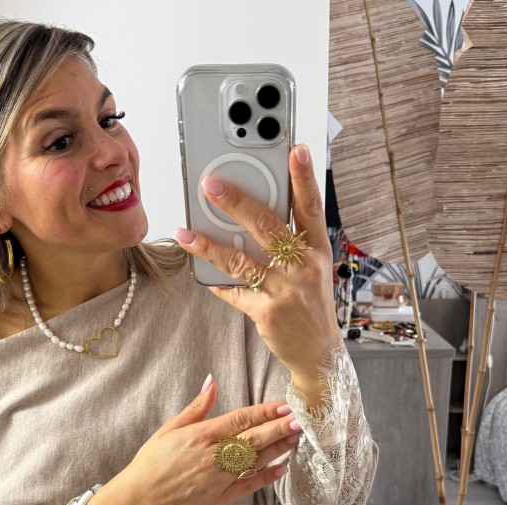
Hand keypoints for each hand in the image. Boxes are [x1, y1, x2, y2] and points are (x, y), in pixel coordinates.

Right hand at [120, 377, 300, 504]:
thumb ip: (197, 406)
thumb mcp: (170, 427)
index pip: (240, 420)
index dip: (264, 412)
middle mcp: (212, 457)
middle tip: (300, 420)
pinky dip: (266, 477)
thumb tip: (212, 381)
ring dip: (277, 449)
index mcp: (201, 436)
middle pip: (253, 439)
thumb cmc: (153, 460)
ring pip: (255, 462)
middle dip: (278, 429)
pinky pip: (248, 486)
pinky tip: (282, 468)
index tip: (283, 406)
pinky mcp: (219, 498)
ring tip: (296, 438)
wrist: (140, 496)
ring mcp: (217, 479)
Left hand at [174, 143, 339, 374]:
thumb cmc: (311, 305)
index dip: (303, 178)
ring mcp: (285, 291)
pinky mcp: (267, 312)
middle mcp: (303, 268)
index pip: (311, 208)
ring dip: (210, 245)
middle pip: (268, 227)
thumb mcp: (312, 271)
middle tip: (213, 185)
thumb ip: (292, 244)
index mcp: (317, 251)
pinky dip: (216, 282)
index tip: (294, 150)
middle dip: (238, 203)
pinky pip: (234, 292)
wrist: (319, 352)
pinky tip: (200, 271)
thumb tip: (255, 215)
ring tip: (187, 232)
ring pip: (242, 260)